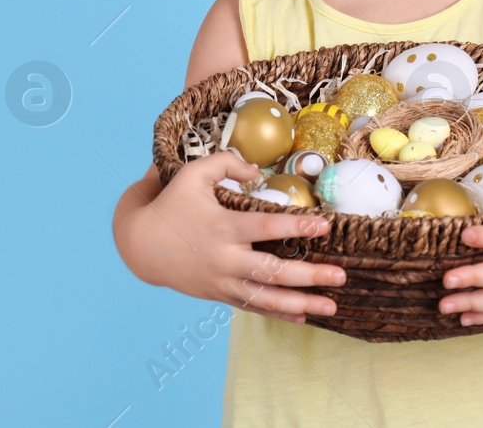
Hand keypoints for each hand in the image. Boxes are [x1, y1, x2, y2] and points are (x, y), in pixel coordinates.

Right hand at [118, 151, 344, 323]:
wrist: (141, 246)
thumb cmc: (172, 204)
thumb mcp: (192, 174)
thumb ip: (225, 164)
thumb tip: (256, 171)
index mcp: (223, 226)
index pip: (266, 228)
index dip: (297, 228)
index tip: (325, 226)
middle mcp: (226, 258)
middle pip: (273, 271)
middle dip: (309, 276)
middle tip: (341, 276)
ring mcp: (223, 281)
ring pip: (267, 297)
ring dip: (301, 304)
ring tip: (332, 307)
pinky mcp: (220, 294)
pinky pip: (253, 307)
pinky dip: (278, 313)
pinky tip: (303, 317)